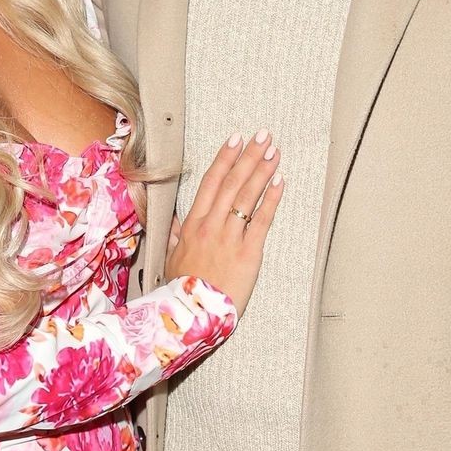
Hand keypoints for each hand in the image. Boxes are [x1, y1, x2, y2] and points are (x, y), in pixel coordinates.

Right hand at [164, 133, 284, 317]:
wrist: (192, 315)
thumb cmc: (183, 289)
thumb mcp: (171, 258)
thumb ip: (175, 236)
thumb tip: (174, 222)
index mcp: (192, 225)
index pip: (210, 182)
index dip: (224, 158)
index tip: (234, 140)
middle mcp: (211, 225)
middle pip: (231, 182)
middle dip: (248, 155)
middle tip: (262, 135)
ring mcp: (229, 237)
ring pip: (247, 196)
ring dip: (262, 170)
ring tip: (273, 151)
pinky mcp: (248, 252)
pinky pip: (261, 220)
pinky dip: (270, 199)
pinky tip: (279, 182)